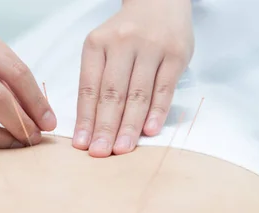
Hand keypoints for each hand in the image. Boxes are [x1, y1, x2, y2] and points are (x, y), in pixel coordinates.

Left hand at [73, 0, 193, 156]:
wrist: (159, 1)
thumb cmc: (126, 35)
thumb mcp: (104, 48)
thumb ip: (98, 80)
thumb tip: (91, 126)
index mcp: (97, 44)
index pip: (89, 88)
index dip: (85, 118)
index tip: (81, 143)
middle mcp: (123, 43)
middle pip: (112, 94)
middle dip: (105, 127)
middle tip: (100, 152)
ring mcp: (151, 47)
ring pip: (138, 94)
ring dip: (129, 126)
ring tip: (121, 149)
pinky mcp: (176, 54)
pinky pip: (164, 88)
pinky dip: (157, 112)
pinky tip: (149, 132)